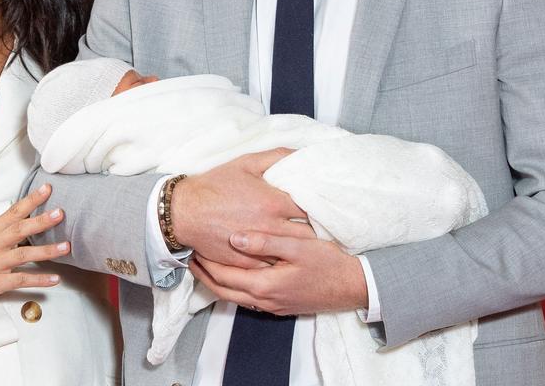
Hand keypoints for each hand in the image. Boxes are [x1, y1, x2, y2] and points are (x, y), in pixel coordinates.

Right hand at [0, 183, 70, 315]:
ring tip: (66, 247)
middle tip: (60, 213)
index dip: (30, 200)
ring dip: (47, 251)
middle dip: (41, 220)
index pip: (12, 212)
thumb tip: (17, 222)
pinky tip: (55, 279)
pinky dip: (39, 280)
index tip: (47, 189)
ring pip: (23, 254)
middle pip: (19, 229)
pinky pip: (21, 280)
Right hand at [170, 149, 311, 267]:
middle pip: (308, 235)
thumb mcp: (246, 163)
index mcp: (273, 202)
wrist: (185, 212)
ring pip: (293, 253)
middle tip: (325, 229)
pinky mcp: (248, 263)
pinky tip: (288, 258)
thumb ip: (277, 156)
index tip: (328, 208)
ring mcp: (260, 248)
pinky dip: (282, 262)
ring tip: (312, 246)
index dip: (322, 208)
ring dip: (303, 249)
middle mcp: (270, 227)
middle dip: (318, 232)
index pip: (312, 209)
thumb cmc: (215, 185)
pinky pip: (274, 266)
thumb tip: (301, 154)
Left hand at [190, 232, 367, 315]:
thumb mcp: (298, 246)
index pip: (222, 276)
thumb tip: (234, 238)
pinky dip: (233, 287)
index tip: (194, 245)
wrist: (353, 287)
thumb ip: (266, 242)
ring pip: (233, 297)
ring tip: (205, 263)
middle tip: (191, 255)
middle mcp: (264, 300)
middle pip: (222, 290)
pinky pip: (247, 299)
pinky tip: (233, 273)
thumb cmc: (328, 263)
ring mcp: (272, 306)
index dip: (205, 262)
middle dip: (204, 274)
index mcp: (264, 284)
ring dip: (216, 281)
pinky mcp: (279, 306)